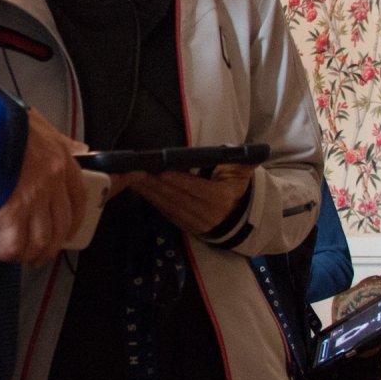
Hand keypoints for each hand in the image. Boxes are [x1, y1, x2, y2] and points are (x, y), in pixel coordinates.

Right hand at [0, 109, 85, 265]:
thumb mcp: (37, 122)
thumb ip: (58, 138)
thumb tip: (80, 148)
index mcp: (61, 159)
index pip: (79, 197)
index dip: (74, 220)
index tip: (67, 232)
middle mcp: (53, 182)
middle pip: (61, 227)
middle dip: (49, 247)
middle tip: (36, 254)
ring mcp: (35, 198)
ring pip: (41, 240)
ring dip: (28, 254)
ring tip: (11, 254)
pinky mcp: (12, 211)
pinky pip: (15, 244)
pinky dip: (6, 252)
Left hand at [126, 161, 252, 236]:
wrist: (236, 216)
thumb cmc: (234, 187)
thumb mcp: (240, 173)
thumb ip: (242, 162)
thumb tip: (249, 154)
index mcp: (221, 198)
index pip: (197, 189)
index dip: (179, 180)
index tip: (162, 171)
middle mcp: (207, 213)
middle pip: (177, 197)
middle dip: (155, 183)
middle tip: (136, 170)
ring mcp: (194, 222)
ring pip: (167, 205)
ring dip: (148, 191)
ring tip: (131, 177)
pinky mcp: (183, 225)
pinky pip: (164, 212)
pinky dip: (151, 199)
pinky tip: (138, 188)